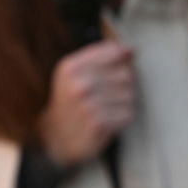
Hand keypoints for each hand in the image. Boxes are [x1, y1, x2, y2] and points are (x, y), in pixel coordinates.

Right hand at [38, 42, 134, 168]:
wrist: (56, 137)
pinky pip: (128, 114)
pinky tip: (107, 121)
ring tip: (105, 109)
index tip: (112, 73)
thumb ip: (104, 56)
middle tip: (106, 97)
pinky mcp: (98, 123)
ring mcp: (88, 105)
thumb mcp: (77, 72)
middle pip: (127, 75)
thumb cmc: (72, 100)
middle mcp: (78, 84)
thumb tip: (131, 50)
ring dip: (123, 104)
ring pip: (130, 95)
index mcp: (71, 67)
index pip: (116, 52)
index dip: (121, 62)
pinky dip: (122, 119)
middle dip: (123, 86)